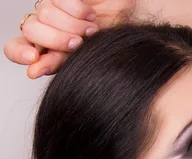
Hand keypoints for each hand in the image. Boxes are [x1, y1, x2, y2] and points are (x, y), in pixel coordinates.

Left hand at [3, 0, 135, 78]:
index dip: (19, 52)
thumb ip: (55, 64)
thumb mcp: (80, 61)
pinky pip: (60, 0)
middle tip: (77, 44)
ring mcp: (52, 7)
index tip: (33, 58)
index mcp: (44, 48)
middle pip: (30, 29)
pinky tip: (90, 16)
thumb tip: (32, 71)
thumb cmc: (107, 45)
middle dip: (54, 40)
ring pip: (44, 14)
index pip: (16, 47)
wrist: (128, 24)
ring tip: (90, 31)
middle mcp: (44, 26)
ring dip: (71, 26)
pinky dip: (78, 11)